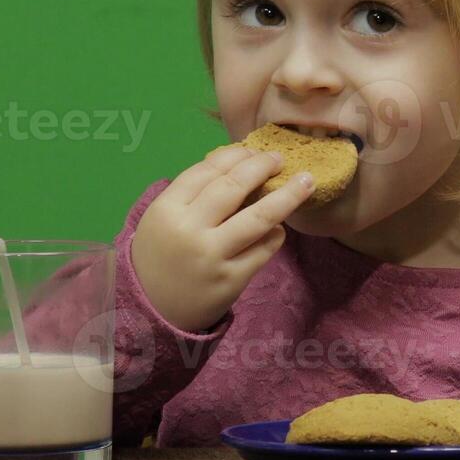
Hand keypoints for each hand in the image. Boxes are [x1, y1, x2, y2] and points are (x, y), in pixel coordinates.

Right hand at [131, 145, 315, 332]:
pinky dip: (276, 234)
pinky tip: (279, 227)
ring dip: (287, 196)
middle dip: (261, 166)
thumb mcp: (162, 218)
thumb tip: (239, 162)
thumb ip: (193, 193)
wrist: (152, 309)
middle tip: (279, 159)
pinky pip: (263, 249)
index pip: (207, 170)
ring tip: (306, 182)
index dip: (235, 155)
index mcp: (167, 209)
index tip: (254, 150)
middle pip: (234, 187)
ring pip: (258, 218)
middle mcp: (189, 230)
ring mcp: (212, 257)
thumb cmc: (161, 254)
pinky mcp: (231, 280)